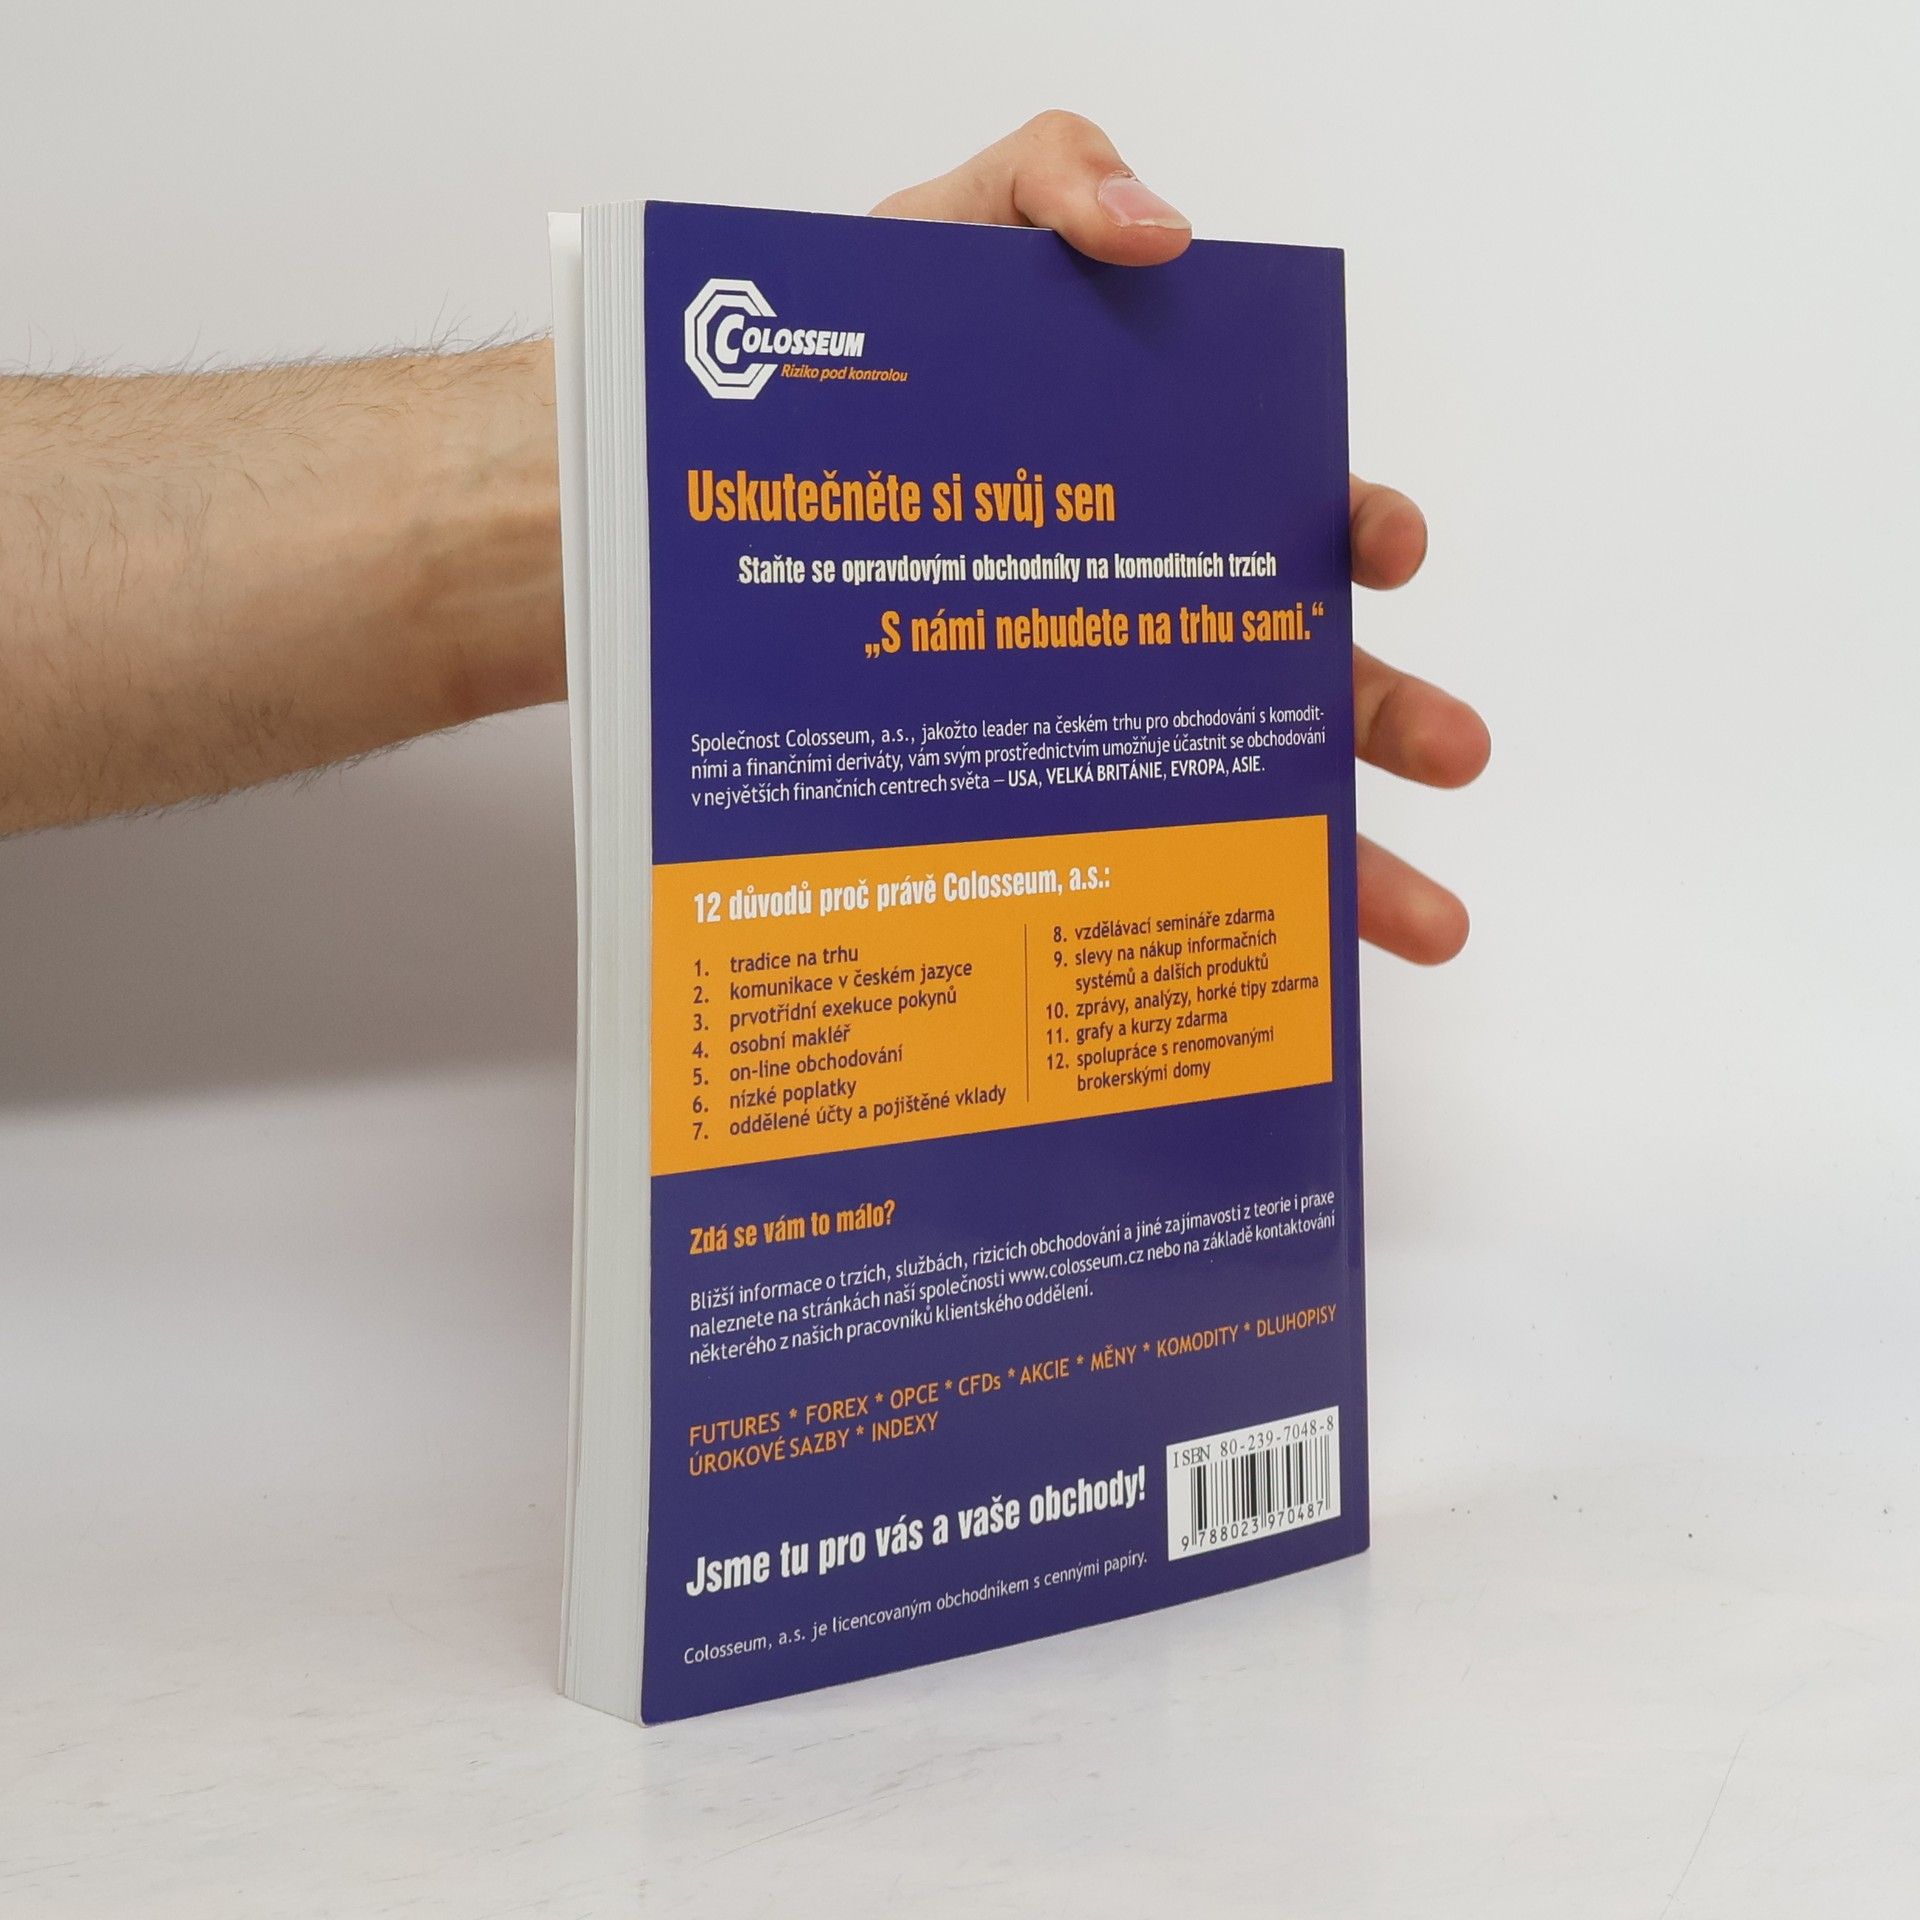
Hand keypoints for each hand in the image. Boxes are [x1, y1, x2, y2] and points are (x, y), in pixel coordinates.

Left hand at [874, 112, 1490, 963]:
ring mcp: (1099, 706)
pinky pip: (1128, 856)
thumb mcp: (947, 235)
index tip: (1380, 554)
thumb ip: (1055, 183)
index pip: (1292, 517)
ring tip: (1415, 922)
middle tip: (1452, 753)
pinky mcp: (1030, 779)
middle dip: (1389, 717)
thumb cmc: (848, 363)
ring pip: (1244, 791)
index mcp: (1169, 491)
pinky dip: (1191, 910)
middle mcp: (1156, 612)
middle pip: (1302, 673)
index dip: (1353, 531)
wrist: (727, 478)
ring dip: (1341, 857)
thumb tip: (1167, 232)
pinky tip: (1232, 966)